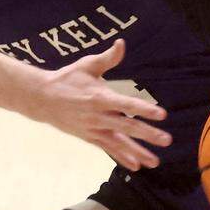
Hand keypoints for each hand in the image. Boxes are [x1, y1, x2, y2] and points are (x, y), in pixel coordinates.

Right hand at [30, 39, 170, 170]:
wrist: (42, 99)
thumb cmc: (67, 79)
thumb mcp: (87, 65)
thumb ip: (108, 58)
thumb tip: (121, 43)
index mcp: (99, 97)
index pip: (126, 103)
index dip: (144, 109)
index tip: (162, 114)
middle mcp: (98, 116)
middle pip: (126, 126)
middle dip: (148, 134)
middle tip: (167, 140)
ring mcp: (93, 129)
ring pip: (119, 143)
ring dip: (138, 152)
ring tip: (155, 162)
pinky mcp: (89, 137)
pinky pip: (108, 149)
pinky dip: (122, 157)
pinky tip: (136, 166)